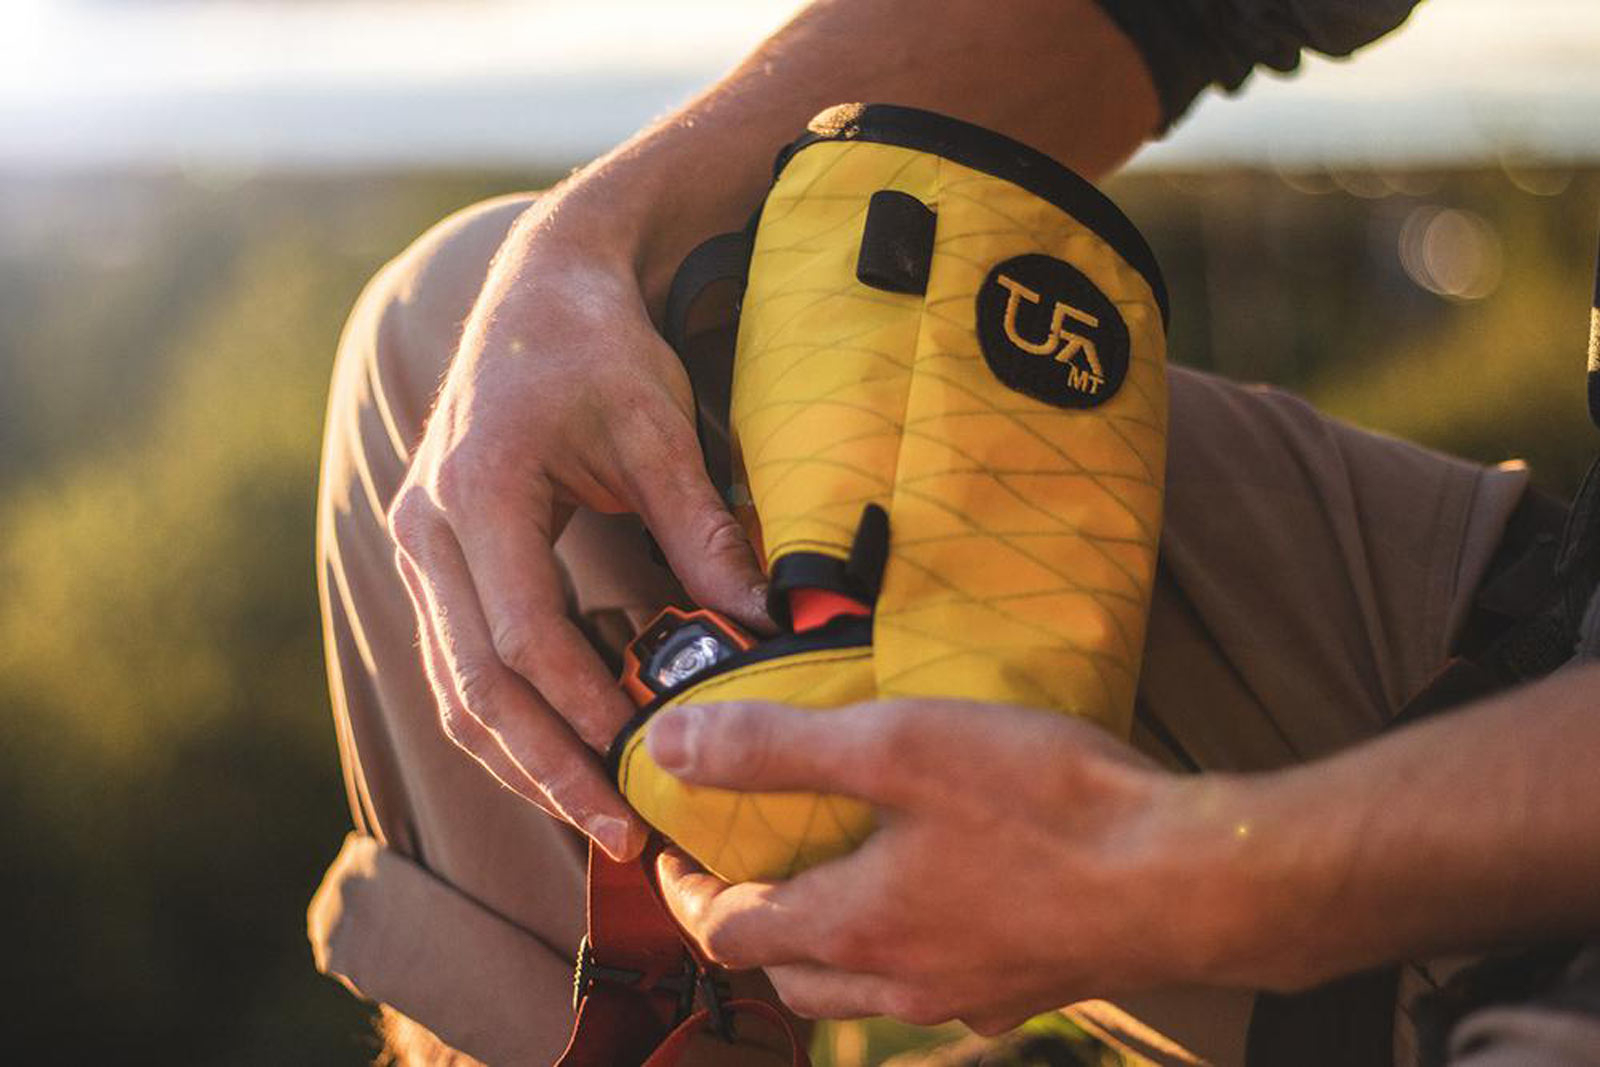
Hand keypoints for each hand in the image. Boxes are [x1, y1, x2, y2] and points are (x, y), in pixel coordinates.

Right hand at [386, 191, 769, 859]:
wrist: (541, 289)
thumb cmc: (599, 348)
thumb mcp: (658, 427)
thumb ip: (702, 527)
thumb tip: (763, 622)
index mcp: (476, 491)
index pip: (522, 634)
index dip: (581, 708)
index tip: (646, 761)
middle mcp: (427, 528)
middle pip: (474, 684)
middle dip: (545, 769)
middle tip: (620, 834)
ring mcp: (421, 546)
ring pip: (458, 687)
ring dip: (523, 759)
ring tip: (598, 815)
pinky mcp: (438, 560)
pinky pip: (466, 660)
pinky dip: (515, 716)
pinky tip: (576, 749)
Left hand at [647, 699, 1235, 1034]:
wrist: (1191, 878)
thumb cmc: (1043, 806)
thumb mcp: (896, 747)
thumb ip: (778, 749)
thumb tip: (671, 749)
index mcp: (855, 926)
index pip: (730, 931)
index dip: (688, 891)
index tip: (675, 848)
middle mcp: (901, 982)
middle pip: (790, 974)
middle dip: (752, 925)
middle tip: (750, 862)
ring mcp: (969, 996)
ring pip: (861, 990)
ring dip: (826, 946)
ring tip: (836, 878)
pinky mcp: (1029, 988)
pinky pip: (934, 987)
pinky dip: (903, 953)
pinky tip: (939, 901)